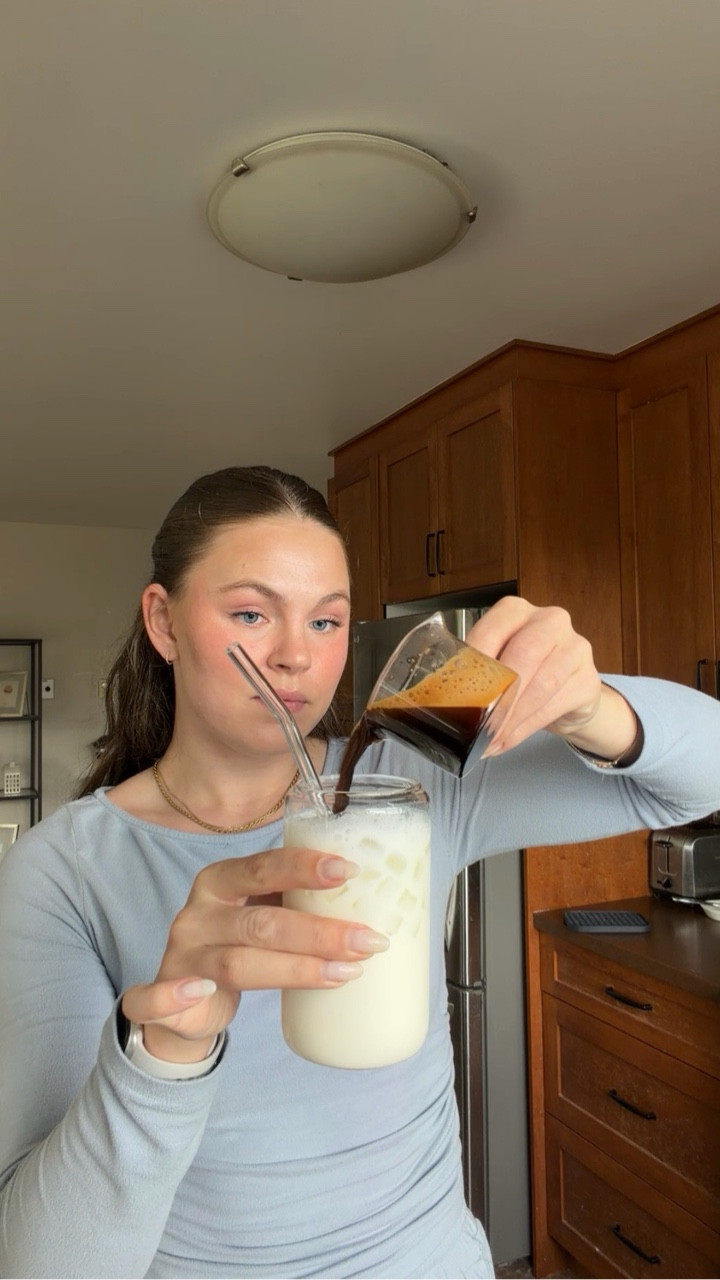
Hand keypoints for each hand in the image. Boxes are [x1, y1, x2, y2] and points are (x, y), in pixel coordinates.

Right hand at [121, 848, 380, 1062]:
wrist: (182, 1004)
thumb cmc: (239, 947)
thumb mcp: (263, 915)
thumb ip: (299, 905)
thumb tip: (380, 899)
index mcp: (221, 881)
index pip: (263, 867)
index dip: (304, 868)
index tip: (349, 871)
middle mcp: (199, 912)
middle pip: (261, 921)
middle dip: (319, 931)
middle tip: (369, 941)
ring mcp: (182, 954)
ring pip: (237, 962)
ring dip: (295, 969)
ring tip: (346, 973)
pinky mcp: (163, 996)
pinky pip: (158, 996)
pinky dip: (175, 996)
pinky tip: (204, 996)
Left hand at [466, 597, 637, 759]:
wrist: (569, 693)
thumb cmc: (525, 674)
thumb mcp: (497, 663)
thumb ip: (477, 672)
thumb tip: (448, 701)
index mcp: (516, 611)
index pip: (491, 632)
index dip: (475, 665)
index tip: (460, 693)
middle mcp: (550, 621)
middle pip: (523, 655)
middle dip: (498, 695)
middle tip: (477, 724)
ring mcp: (575, 648)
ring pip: (540, 685)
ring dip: (511, 718)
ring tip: (489, 739)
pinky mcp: (588, 680)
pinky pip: (554, 705)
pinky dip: (525, 728)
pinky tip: (507, 740)